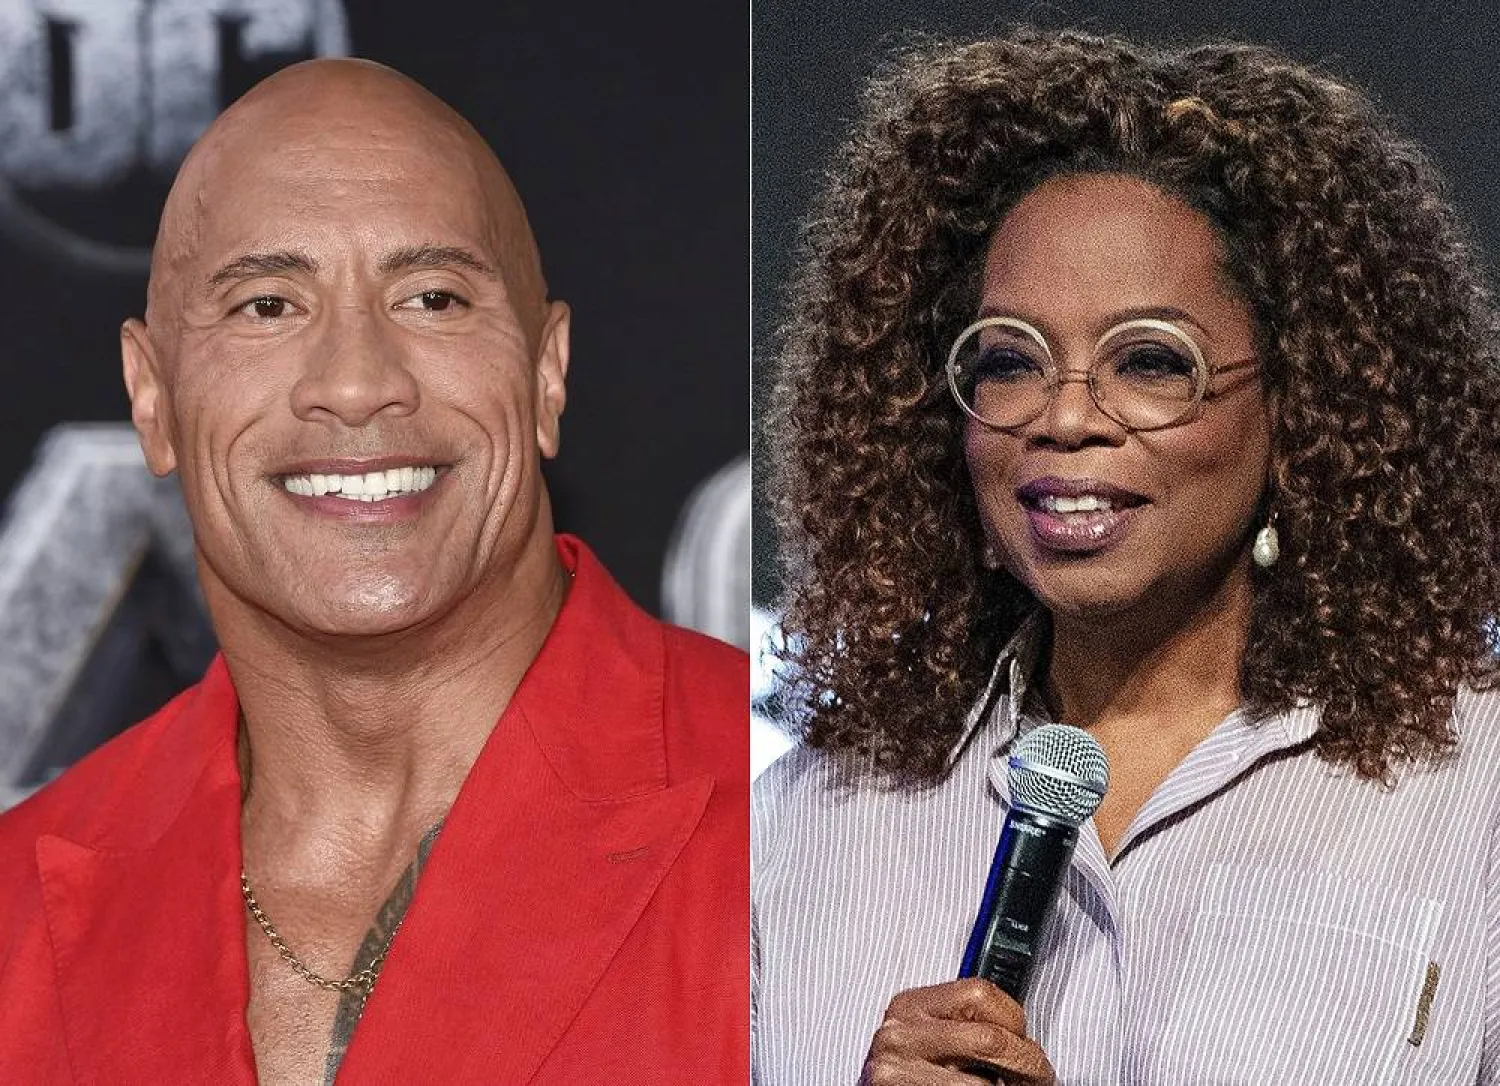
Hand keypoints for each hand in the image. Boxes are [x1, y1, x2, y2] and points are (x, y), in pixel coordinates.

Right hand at [857, 978, 1056, 1085]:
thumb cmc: (909, 1075)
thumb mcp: (927, 1036)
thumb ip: (959, 1024)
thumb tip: (1020, 1034)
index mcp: (909, 1006)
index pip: (980, 993)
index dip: (1015, 1020)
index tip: (1027, 1039)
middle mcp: (899, 1035)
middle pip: (991, 1039)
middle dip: (1027, 1062)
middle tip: (1039, 1076)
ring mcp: (897, 1071)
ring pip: (985, 1085)